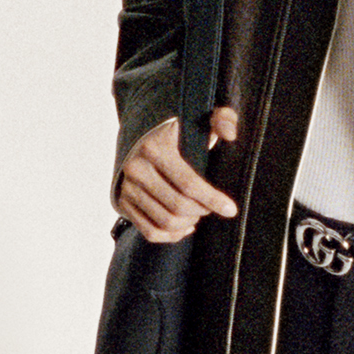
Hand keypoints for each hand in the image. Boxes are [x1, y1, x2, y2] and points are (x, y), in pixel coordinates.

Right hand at [116, 109, 240, 241]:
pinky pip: (149, 232)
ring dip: (188, 223)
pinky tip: (186, 226)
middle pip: (177, 206)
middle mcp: (136, 169)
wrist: (139, 135)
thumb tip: (229, 135)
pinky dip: (171, 236)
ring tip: (198, 213)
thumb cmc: (177, 130)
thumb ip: (222, 119)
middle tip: (211, 207)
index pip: (188, 183)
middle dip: (201, 211)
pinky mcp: (122, 202)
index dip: (212, 199)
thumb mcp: (200, 117)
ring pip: (164, 222)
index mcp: (155, 148)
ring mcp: (126, 187)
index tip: (231, 209)